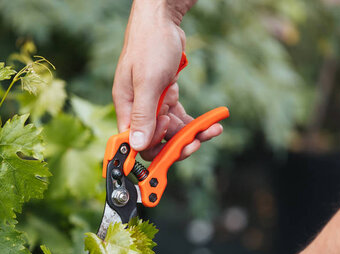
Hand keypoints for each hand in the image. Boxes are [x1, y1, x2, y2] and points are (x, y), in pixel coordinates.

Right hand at [113, 0, 222, 159]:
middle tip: (197, 142)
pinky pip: (180, 118)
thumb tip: (137, 145)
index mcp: (126, 108)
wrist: (161, 19)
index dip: (154, 148)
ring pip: (171, 132)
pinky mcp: (166, 97)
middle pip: (156, 141)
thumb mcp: (147, 81)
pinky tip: (211, 123)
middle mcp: (138, 110)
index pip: (135, 143)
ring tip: (213, 129)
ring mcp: (153, 104)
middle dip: (177, 145)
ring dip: (191, 134)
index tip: (173, 142)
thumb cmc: (149, 45)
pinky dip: (194, 123)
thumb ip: (143, 114)